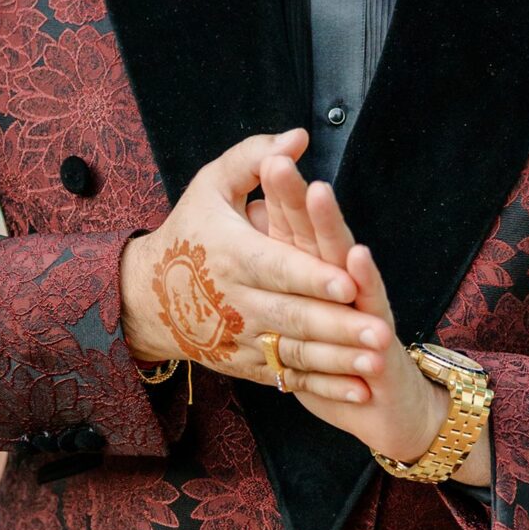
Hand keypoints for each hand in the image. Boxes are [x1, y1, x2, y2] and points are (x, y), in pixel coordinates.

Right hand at [118, 129, 385, 390]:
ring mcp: (241, 338)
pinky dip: (324, 388)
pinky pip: (288, 378)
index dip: (312, 277)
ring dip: (339, 362)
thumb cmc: (190, 231)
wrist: (148, 295)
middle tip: (380, 333)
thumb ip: (253, 157)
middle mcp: (236, 301)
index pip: (277, 268)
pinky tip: (359, 391)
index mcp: (232, 254)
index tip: (348, 283)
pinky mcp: (245, 364)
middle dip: (338, 328)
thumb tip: (298, 138)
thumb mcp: (211, 185)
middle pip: (294, 317)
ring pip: (295, 353)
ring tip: (377, 364)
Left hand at [246, 148, 490, 484]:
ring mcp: (363, 303)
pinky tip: (358, 257)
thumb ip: (282, 267)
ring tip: (318, 191)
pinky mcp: (379, 333)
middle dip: (298, 196)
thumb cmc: (335, 353)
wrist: (383, 405)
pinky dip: (366, 281)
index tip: (265, 155)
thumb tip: (257, 227)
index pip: (292, 224)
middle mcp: (341, 279)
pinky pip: (371, 305)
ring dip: (329, 226)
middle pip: (315, 231)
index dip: (279, 192)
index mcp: (314, 272)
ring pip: (342, 258)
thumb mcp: (304, 312)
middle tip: (283, 159)